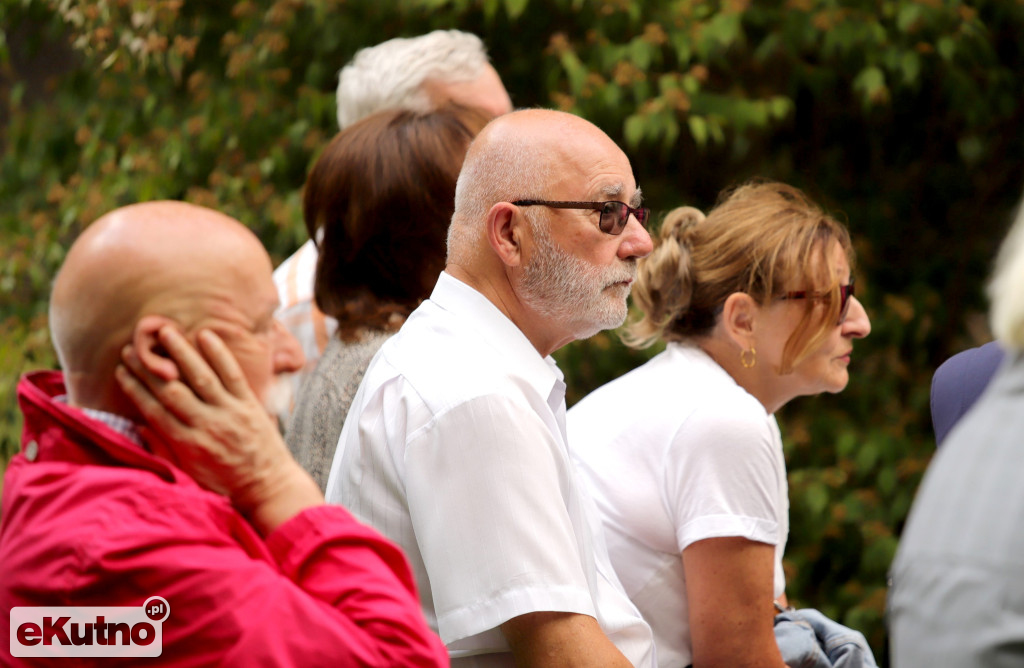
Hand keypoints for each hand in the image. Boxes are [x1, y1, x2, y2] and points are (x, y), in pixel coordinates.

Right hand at [116, 325, 321, 533]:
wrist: (269, 487)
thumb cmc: (227, 485)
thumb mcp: (189, 475)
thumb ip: (165, 451)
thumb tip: (140, 428)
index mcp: (187, 444)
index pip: (154, 410)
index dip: (135, 389)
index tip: (120, 370)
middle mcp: (206, 425)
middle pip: (171, 390)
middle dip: (149, 368)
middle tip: (131, 347)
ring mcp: (230, 412)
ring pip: (201, 377)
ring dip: (181, 353)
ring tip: (164, 331)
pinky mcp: (250, 405)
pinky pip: (233, 376)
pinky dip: (219, 355)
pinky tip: (206, 335)